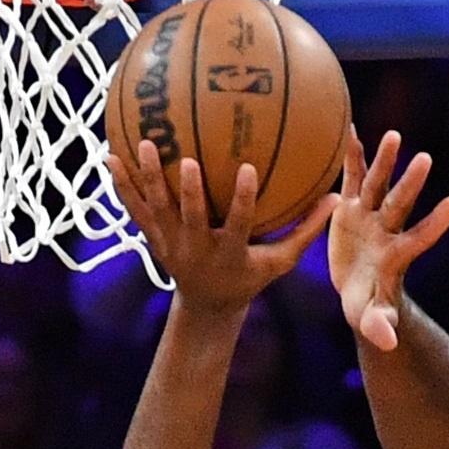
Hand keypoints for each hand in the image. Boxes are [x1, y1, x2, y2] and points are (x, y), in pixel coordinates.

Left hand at [110, 142, 333, 312]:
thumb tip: (337, 196)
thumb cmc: (250, 276)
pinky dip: (122, 185)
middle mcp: (196, 249)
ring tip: (144, 144)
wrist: (207, 305)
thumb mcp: (280, 261)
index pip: (237, 225)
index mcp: (229, 253)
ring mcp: (170, 244)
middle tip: (187, 159)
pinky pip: (135, 210)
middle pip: (189, 218)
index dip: (241, 200)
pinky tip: (111, 156)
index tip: (248, 170)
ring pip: (156, 209)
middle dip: (187, 192)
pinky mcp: (152, 239)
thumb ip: (306, 231)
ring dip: (148, 178)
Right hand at [330, 128, 448, 350]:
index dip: (436, 223)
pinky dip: (350, 156)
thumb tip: (386, 343)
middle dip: (411, 183)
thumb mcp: (369, 317)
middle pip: (400, 204)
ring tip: (394, 136)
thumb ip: (377, 325)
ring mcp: (370, 216)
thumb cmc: (366, 306)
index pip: (420, 236)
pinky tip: (348, 129)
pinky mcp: (351, 208)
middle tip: (426, 158)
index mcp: (395, 255)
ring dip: (385, 161)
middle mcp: (386, 229)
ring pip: (378, 185)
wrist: (356, 286)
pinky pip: (351, 178)